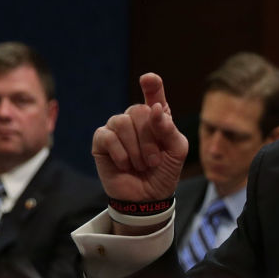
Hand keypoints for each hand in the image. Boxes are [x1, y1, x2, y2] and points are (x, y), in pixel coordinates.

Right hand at [92, 73, 187, 202]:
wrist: (147, 198)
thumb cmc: (164, 173)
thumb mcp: (177, 151)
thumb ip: (169, 129)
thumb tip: (155, 109)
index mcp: (157, 118)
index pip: (154, 95)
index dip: (152, 86)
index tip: (149, 79)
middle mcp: (136, 119)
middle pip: (140, 111)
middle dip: (150, 139)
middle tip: (154, 161)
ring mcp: (117, 128)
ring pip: (123, 121)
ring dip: (136, 148)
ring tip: (141, 165)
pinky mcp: (101, 140)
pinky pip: (107, 136)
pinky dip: (120, 153)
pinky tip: (125, 165)